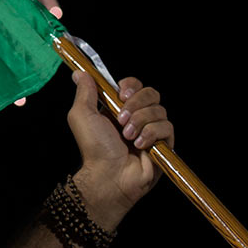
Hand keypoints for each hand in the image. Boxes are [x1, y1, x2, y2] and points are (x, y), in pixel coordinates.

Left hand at [66, 71, 172, 228]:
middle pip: (151, 93)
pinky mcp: (165, 145)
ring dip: (140, 121)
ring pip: (160, 110)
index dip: (131, 86)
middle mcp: (139, 117)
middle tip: (121, 119)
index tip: (120, 94)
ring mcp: (153, 130)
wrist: (108, 174)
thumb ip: (85, 92)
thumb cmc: (94, 147)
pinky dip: (151, 134)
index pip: (135, 86)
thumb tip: (80, 73)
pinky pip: (167, 127)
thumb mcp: (82, 115)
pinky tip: (139, 145)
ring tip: (127, 137)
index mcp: (121, 108)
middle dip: (136, 103)